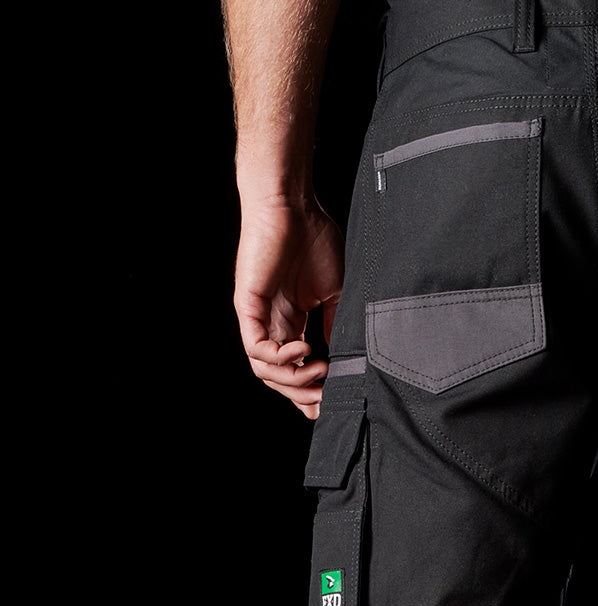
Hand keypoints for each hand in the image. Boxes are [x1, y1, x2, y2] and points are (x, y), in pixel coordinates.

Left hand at [234, 197, 344, 417]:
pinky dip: (280, 357)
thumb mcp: (335, 291)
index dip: (310, 389)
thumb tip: (342, 357)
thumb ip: (335, 325)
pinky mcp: (248, 306)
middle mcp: (271, 322)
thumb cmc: (314, 237)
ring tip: (319, 371)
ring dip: (293, 379)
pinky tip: (303, 349)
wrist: (294, 205)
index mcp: (291, 320)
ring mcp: (257, 316)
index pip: (295, 368)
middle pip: (278, 377)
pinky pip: (256, 348)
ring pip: (264, 370)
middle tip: (326, 394)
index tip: (331, 400)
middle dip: (302, 393)